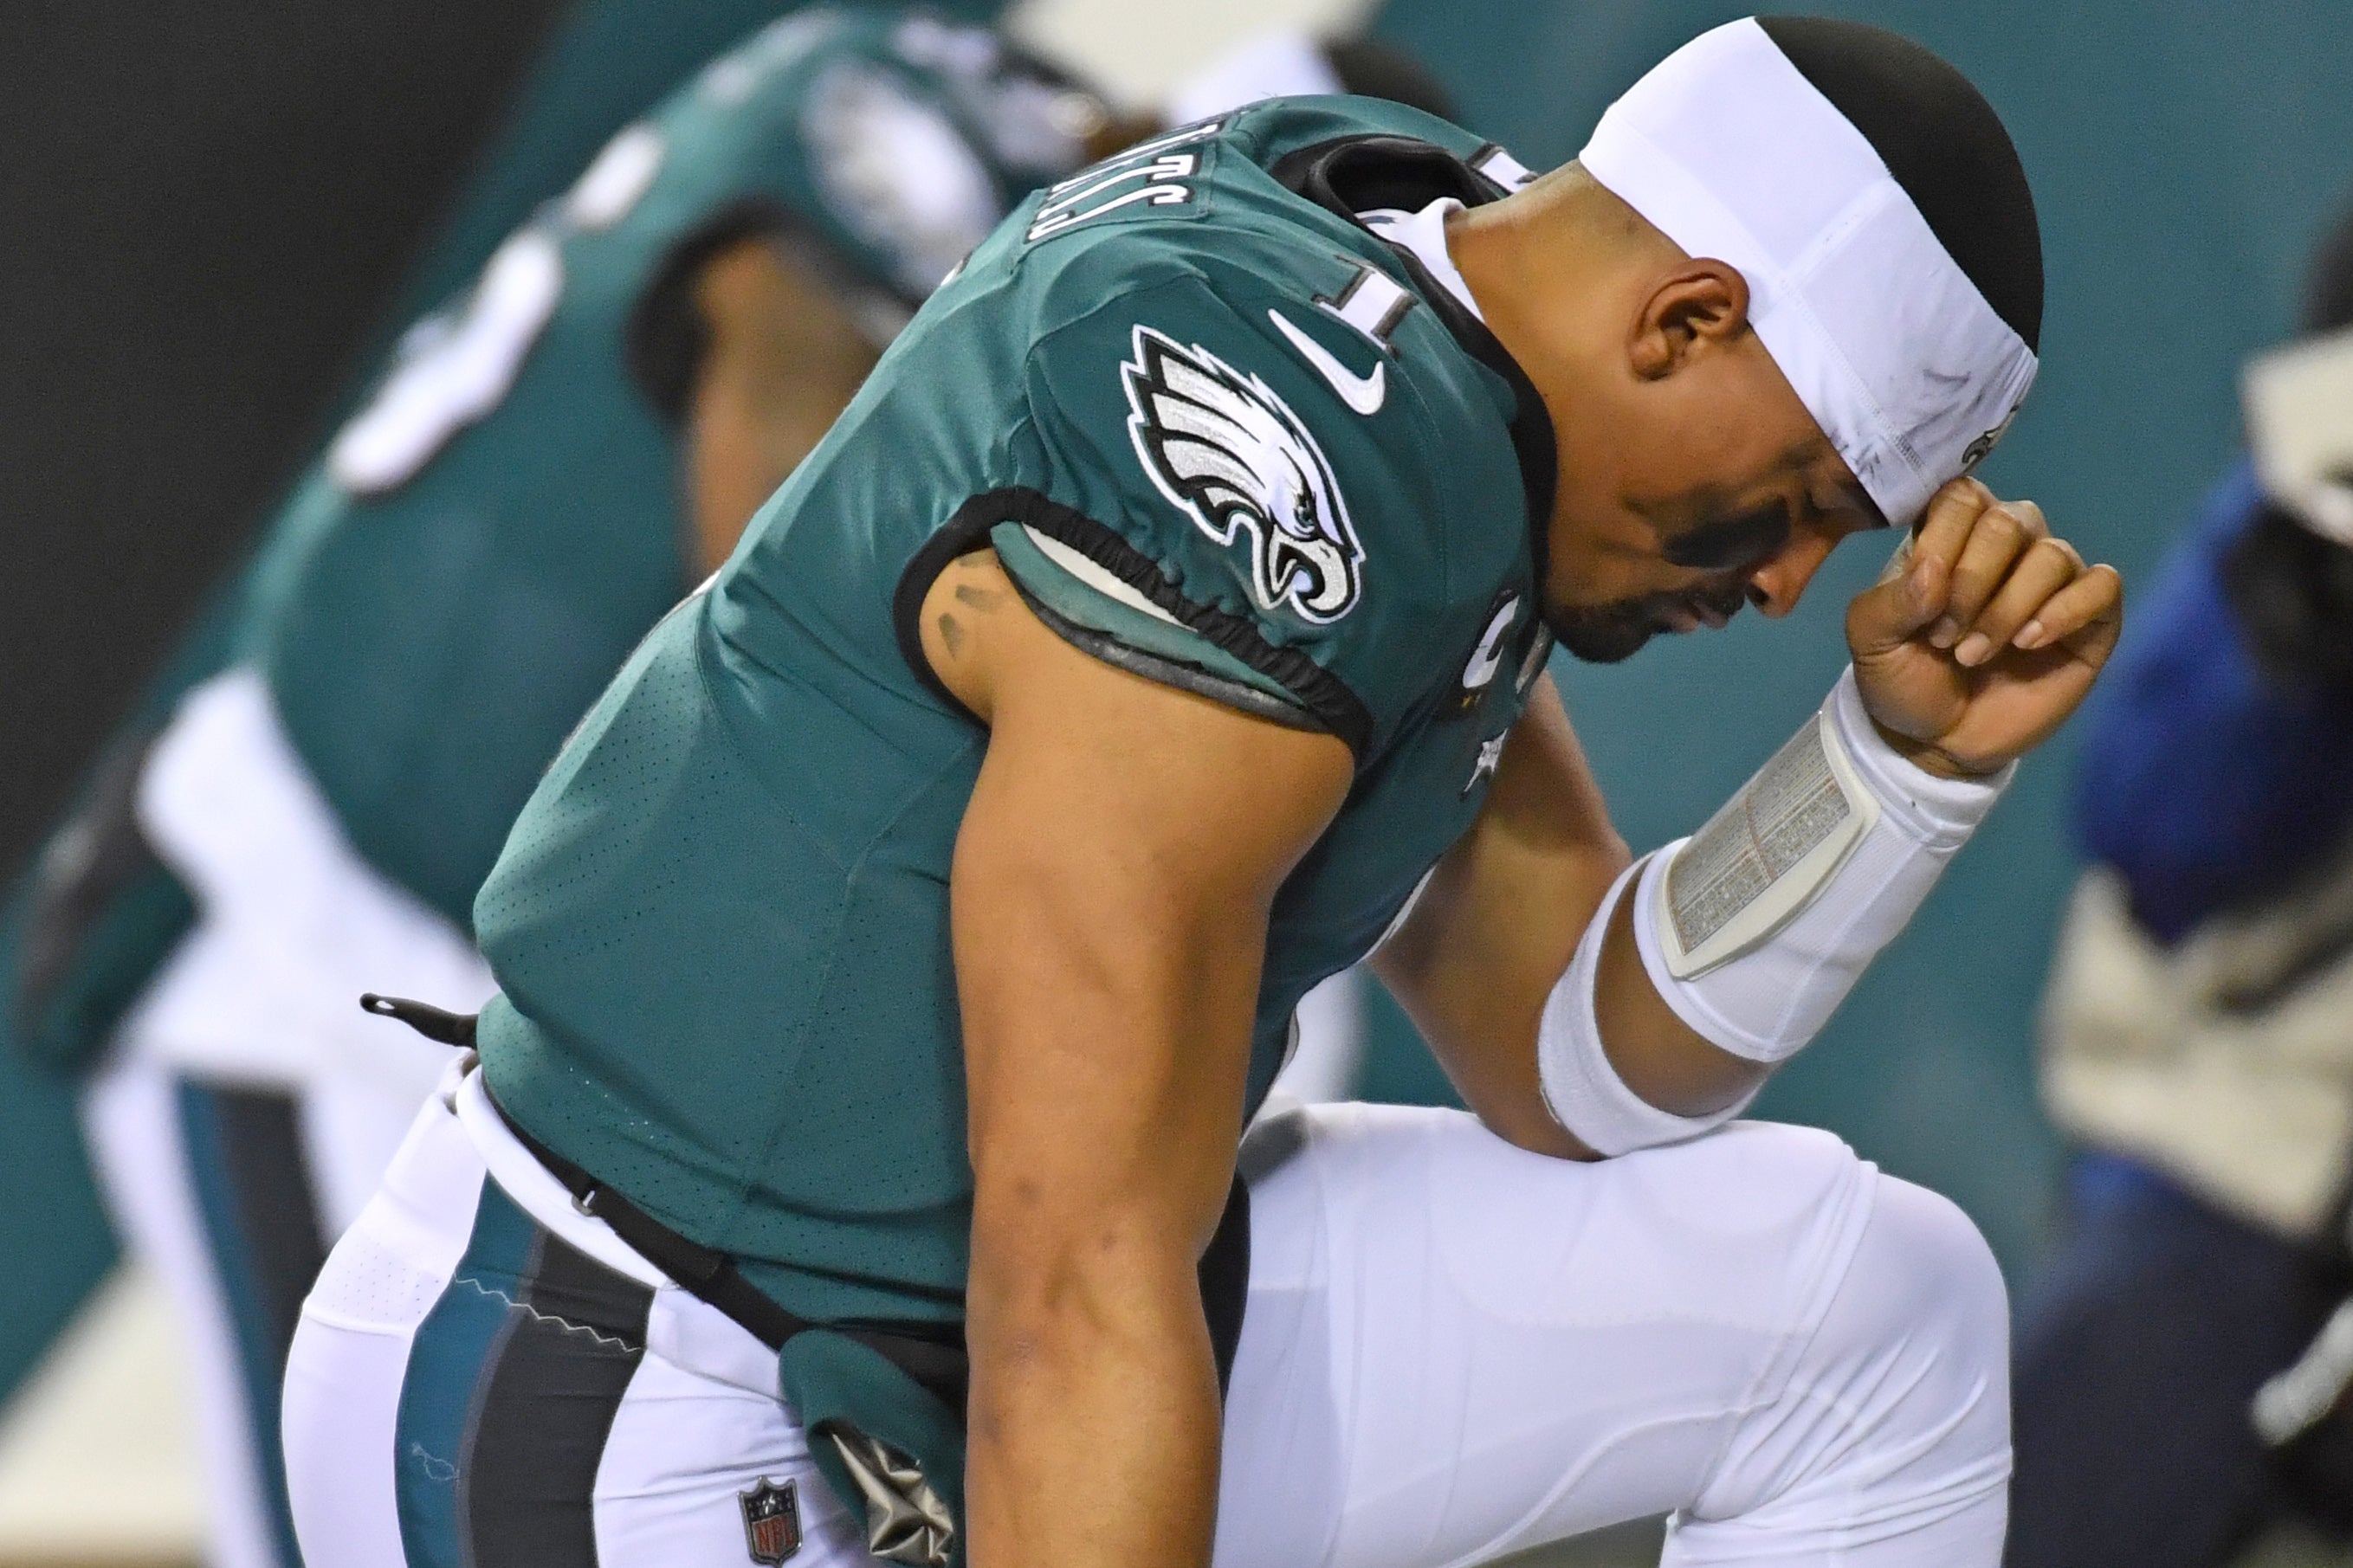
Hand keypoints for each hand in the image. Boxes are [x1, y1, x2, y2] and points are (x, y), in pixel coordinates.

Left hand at [1846, 478, 2123, 776]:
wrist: (1935, 741)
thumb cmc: (1903, 679)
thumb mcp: (1871, 642)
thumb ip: (1890, 601)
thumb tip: (1933, 570)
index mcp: (1954, 536)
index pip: (1964, 496)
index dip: (1944, 542)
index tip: (1925, 598)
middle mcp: (2010, 547)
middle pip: (2011, 521)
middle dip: (1973, 582)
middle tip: (1945, 637)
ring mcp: (2053, 582)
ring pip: (2053, 555)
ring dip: (2008, 609)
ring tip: (1973, 654)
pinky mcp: (2091, 621)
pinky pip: (2103, 585)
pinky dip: (2068, 610)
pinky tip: (2030, 642)